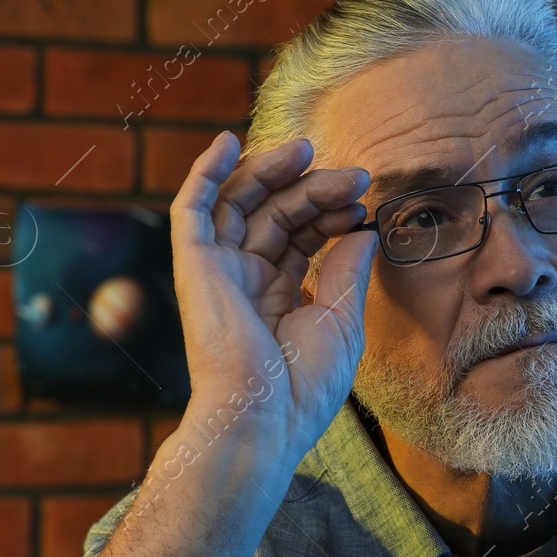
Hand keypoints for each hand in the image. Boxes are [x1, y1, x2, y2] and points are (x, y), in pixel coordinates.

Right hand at [168, 131, 376, 459]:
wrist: (263, 416)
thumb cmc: (304, 385)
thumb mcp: (342, 322)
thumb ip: (348, 272)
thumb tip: (363, 229)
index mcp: (281, 296)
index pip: (303, 235)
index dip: (331, 212)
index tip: (364, 202)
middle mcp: (247, 280)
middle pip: (278, 213)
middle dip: (315, 189)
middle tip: (356, 176)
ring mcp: (220, 271)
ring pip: (242, 202)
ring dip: (273, 171)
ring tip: (309, 150)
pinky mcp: (195, 266)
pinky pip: (192, 210)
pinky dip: (206, 173)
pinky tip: (228, 140)